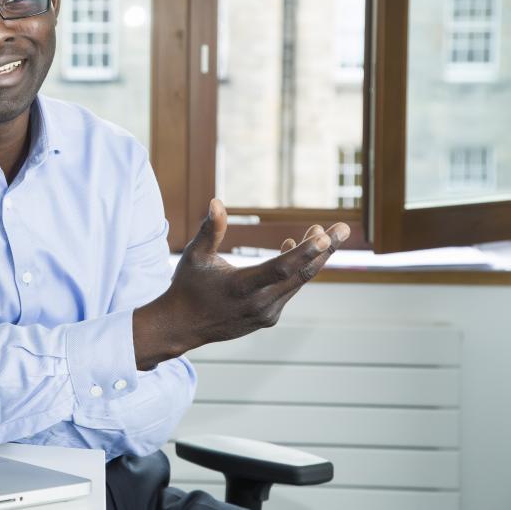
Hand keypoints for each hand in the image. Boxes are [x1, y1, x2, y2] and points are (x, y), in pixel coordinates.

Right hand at [132, 199, 349, 369]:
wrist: (183, 326)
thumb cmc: (188, 286)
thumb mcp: (195, 256)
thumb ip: (210, 230)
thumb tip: (216, 201)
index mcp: (240, 287)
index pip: (280, 269)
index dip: (304, 252)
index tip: (325, 237)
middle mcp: (258, 303)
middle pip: (300, 275)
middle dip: (324, 250)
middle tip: (343, 229)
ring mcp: (266, 313)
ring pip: (298, 282)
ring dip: (312, 258)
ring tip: (321, 233)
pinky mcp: (268, 317)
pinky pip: (289, 290)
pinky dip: (296, 271)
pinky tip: (295, 249)